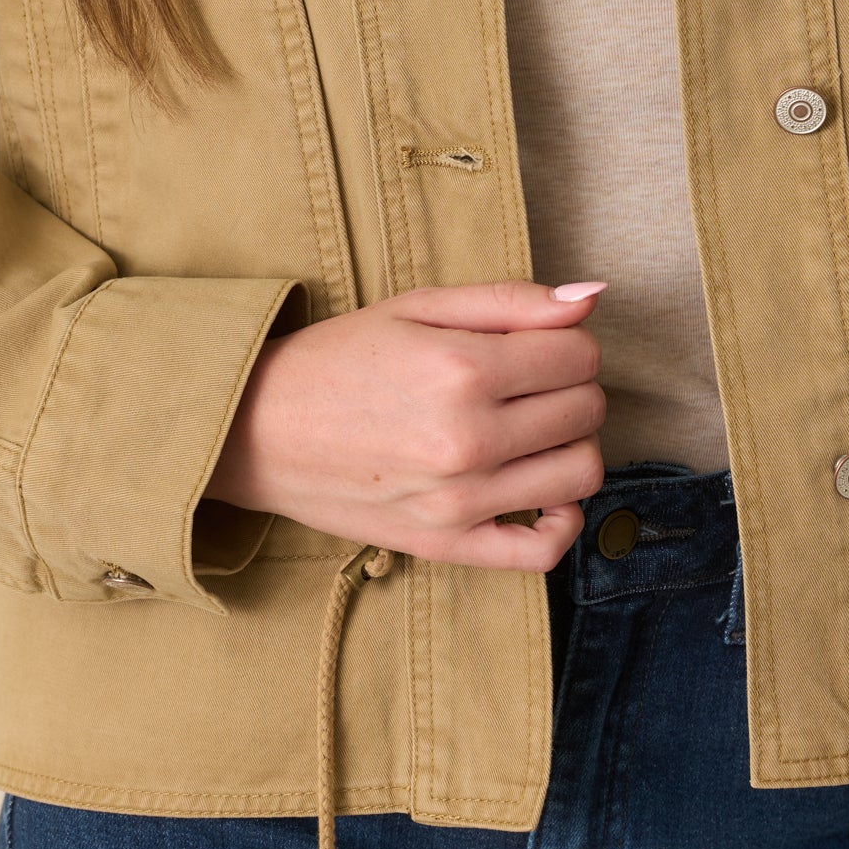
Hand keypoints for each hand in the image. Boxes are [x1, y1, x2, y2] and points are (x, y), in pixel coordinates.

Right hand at [205, 279, 606, 570]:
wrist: (255, 429)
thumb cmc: (335, 359)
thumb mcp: (416, 307)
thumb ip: (509, 299)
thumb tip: (592, 297)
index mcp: (460, 369)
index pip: (578, 353)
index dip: (567, 339)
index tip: (534, 342)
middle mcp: (468, 439)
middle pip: (586, 409)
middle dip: (570, 385)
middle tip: (527, 380)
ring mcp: (460, 501)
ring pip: (581, 473)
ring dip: (572, 444)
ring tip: (532, 428)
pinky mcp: (446, 546)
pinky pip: (543, 551)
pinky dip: (563, 522)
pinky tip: (541, 491)